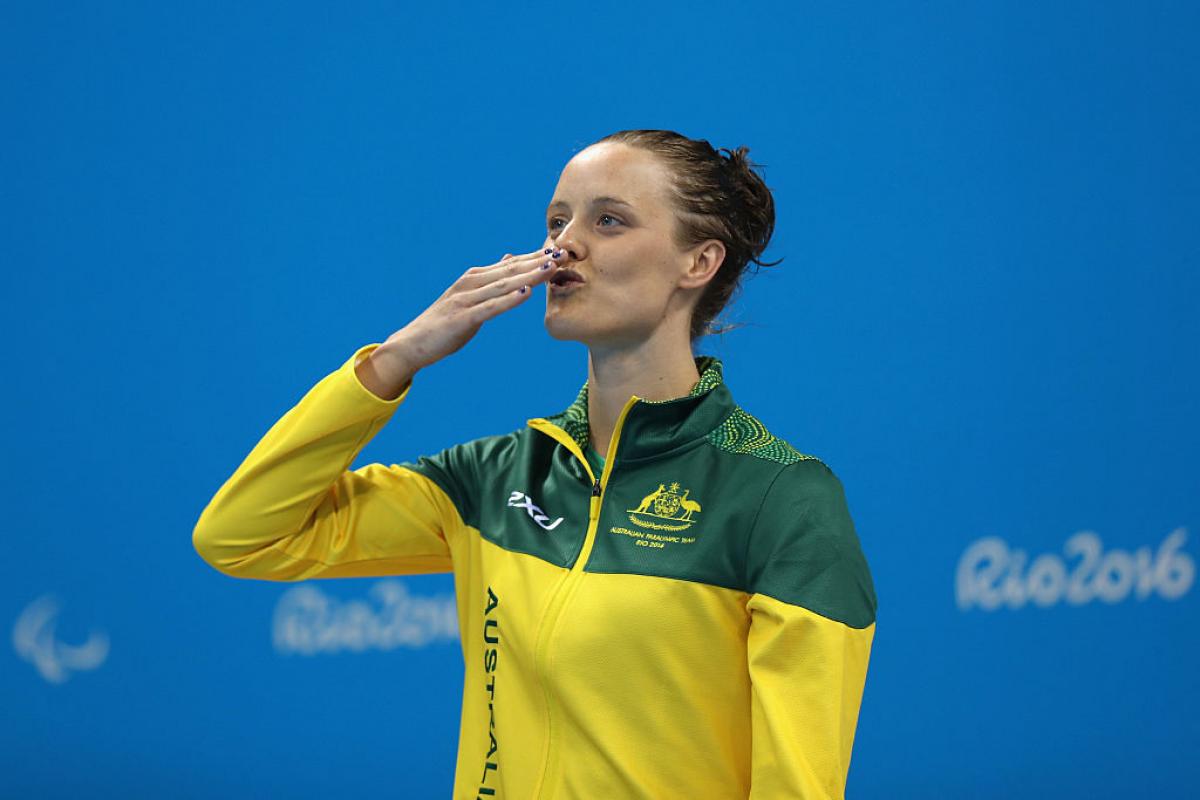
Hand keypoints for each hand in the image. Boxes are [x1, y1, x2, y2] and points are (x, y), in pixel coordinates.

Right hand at [357, 248, 560, 397]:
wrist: (412, 344)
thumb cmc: (443, 323)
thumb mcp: (469, 297)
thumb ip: (491, 280)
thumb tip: (510, 258)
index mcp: (474, 278)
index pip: (511, 264)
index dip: (536, 257)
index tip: (560, 250)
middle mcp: (470, 284)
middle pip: (511, 270)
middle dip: (539, 261)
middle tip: (565, 253)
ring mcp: (466, 300)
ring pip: (504, 285)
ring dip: (530, 275)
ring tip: (552, 267)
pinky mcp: (462, 318)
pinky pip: (491, 307)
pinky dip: (509, 299)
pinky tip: (527, 293)